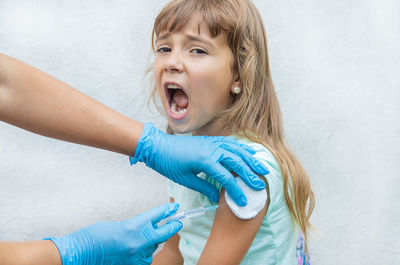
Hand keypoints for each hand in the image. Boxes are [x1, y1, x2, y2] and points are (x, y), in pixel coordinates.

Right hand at [46, 203, 181, 264]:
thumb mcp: (118, 226)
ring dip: (149, 243)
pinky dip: (141, 254)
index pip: (155, 217)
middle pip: (162, 234)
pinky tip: (131, 250)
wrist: (79, 255)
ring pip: (152, 248)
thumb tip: (150, 227)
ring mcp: (136, 257)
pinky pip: (144, 258)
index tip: (175, 209)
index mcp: (132, 227)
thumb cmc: (94, 237)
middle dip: (171, 227)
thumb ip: (136, 226)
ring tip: (132, 241)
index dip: (166, 212)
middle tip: (177, 221)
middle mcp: (138, 243)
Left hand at [130, 123, 268, 205]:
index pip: (226, 177)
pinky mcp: (210, 140)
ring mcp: (212, 142)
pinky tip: (248, 153)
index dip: (236, 191)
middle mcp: (212, 149)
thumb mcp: (185, 179)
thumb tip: (217, 197)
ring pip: (236, 150)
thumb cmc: (168, 163)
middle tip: (260, 185)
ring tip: (262, 168)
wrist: (158, 146)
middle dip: (250, 174)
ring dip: (250, 159)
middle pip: (236, 162)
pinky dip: (241, 148)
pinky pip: (230, 143)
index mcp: (205, 160)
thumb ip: (203, 187)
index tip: (243, 201)